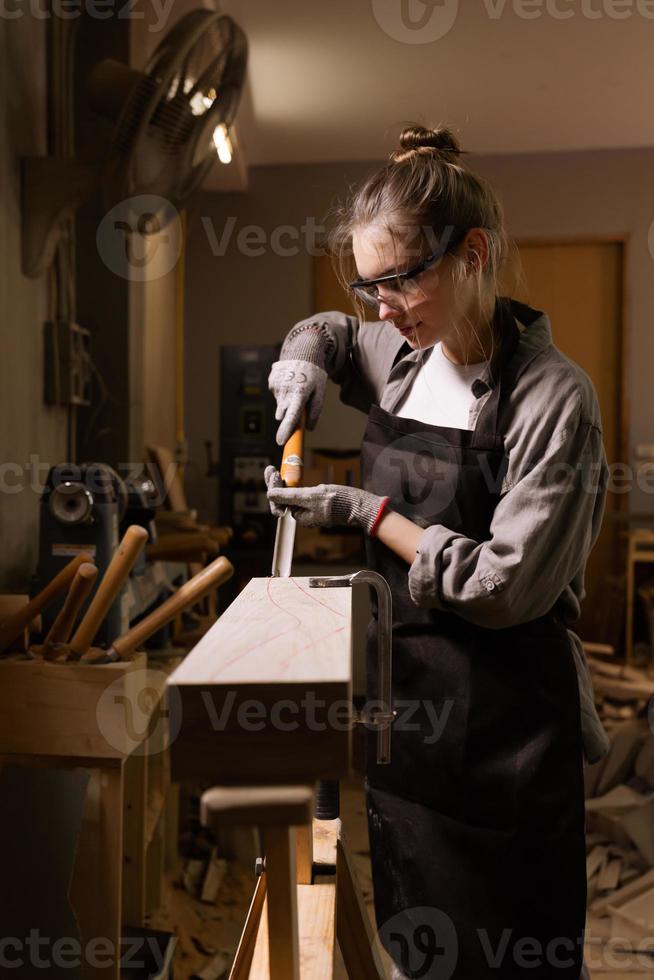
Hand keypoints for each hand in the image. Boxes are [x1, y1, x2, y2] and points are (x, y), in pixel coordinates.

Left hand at [264, 466, 387, 533]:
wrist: (358, 504)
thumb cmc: (338, 501)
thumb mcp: (311, 496)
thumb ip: (290, 496)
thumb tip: (270, 495)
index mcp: (299, 516)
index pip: (278, 502)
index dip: (272, 487)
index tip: (272, 471)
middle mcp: (303, 514)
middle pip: (282, 499)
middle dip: (275, 484)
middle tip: (271, 469)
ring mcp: (309, 509)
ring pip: (289, 496)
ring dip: (282, 483)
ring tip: (277, 471)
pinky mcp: (316, 503)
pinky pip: (299, 494)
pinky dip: (292, 484)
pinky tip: (289, 475)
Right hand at [268, 360, 326, 445]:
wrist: (303, 351)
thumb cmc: (315, 373)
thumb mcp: (320, 391)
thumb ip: (315, 411)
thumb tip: (309, 428)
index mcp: (298, 394)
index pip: (290, 417)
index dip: (285, 430)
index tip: (280, 442)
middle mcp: (285, 391)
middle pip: (282, 414)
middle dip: (288, 413)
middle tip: (299, 401)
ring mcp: (276, 385)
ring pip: (280, 404)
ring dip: (287, 401)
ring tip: (296, 387)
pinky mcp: (271, 381)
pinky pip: (276, 394)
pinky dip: (282, 392)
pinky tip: (290, 381)